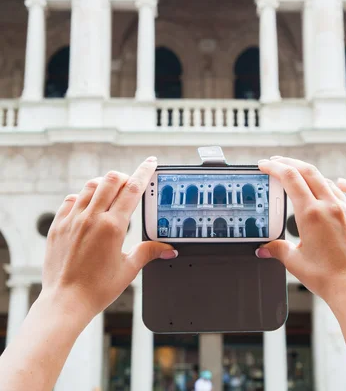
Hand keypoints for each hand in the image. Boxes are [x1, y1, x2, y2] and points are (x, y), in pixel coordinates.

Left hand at [41, 157, 176, 324]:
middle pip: (111, 180)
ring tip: (111, 193)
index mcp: (112, 227)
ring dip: (104, 184)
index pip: (133, 190)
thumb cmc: (97, 290)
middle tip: (131, 183)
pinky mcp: (58, 225)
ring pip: (90, 186)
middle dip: (124, 176)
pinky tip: (88, 205)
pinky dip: (82, 197)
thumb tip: (168, 249)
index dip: (144, 172)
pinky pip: (71, 200)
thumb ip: (148, 252)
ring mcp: (72, 219)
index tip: (150, 162)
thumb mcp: (128, 270)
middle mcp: (91, 218)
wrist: (64, 302)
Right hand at [257, 156, 345, 307]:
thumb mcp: (295, 262)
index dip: (275, 167)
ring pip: (328, 182)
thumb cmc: (327, 279)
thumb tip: (263, 249)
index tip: (265, 165)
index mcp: (311, 214)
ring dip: (311, 177)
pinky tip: (342, 182)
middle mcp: (330, 206)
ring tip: (301, 179)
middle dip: (290, 163)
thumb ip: (277, 249)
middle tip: (277, 162)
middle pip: (308, 172)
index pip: (290, 178)